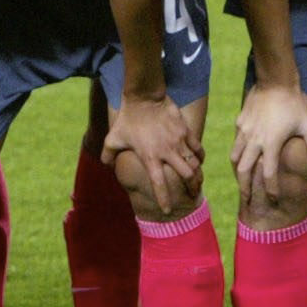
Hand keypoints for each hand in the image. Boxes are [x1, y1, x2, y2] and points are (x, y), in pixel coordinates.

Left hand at [102, 95, 201, 210]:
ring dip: (198, 175)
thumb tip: (106, 165)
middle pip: (187, 176)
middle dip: (192, 188)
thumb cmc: (127, 118)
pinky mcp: (185, 131)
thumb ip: (108, 154)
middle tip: (192, 195)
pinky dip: (200, 157)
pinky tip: (199, 161)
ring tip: (198, 181)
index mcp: (150, 157)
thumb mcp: (113, 138)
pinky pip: (198, 148)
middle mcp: (167, 152)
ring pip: (195, 164)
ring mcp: (178, 141)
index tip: (167, 210)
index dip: (164, 199)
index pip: (159, 184)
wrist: (143, 96)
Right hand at [231, 82, 306, 207]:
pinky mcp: (240, 121)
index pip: (268, 174)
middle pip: (244, 170)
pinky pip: (236, 141)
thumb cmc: (294, 102)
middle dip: (245, 187)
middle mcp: (254, 140)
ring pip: (235, 156)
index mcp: (271, 144)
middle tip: (247, 198)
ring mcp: (244, 130)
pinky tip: (243, 154)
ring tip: (241, 179)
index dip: (271, 189)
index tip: (273, 198)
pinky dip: (238, 152)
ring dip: (238, 170)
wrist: (275, 79)